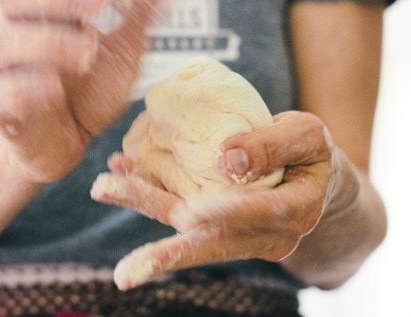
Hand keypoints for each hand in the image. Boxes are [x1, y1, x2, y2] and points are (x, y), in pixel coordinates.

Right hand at [0, 0, 191, 181]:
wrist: (65, 139)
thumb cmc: (88, 86)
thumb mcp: (124, 43)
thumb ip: (145, 4)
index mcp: (46, 6)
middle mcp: (18, 30)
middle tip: (100, 3)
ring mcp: (4, 69)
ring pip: (1, 41)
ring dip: (48, 42)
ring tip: (89, 54)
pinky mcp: (1, 109)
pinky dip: (27, 89)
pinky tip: (56, 90)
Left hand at [92, 111, 348, 289]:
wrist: (308, 176)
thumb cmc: (308, 152)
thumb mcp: (307, 136)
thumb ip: (275, 145)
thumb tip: (227, 160)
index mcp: (293, 213)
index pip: (260, 215)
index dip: (227, 213)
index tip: (192, 211)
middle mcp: (260, 235)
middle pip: (210, 242)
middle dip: (166, 254)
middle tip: (125, 274)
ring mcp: (232, 234)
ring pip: (185, 227)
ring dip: (143, 205)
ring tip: (102, 187)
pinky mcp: (212, 223)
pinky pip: (176, 208)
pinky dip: (147, 189)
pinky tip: (119, 171)